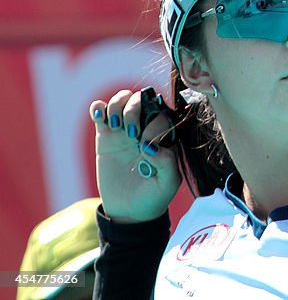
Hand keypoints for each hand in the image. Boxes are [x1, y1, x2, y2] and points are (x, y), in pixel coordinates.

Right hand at [90, 89, 181, 222]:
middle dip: (134, 110)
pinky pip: (100, 112)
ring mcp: (123, 130)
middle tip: (130, 133)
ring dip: (117, 105)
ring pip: (121, 99)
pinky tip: (100, 118)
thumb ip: (167, 163)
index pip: (160, 116)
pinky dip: (98, 108)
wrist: (129, 210)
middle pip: (140, 100)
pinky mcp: (105, 137)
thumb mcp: (168, 183)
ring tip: (115, 125)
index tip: (144, 148)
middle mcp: (145, 128)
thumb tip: (150, 147)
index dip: (152, 126)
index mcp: (163, 136)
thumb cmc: (154, 195)